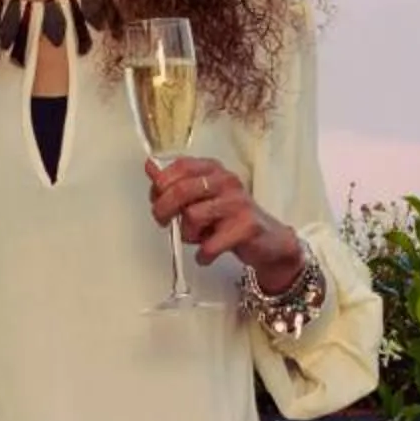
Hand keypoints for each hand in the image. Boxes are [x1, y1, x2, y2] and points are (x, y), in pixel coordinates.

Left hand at [147, 157, 301, 285]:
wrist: (269, 240)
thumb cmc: (231, 217)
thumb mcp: (202, 196)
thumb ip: (176, 183)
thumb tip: (150, 167)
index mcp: (214, 169)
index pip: (180, 166)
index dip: (161, 184)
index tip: (156, 199)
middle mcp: (226, 181)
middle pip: (181, 190)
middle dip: (163, 209)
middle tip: (163, 221)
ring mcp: (238, 203)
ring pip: (193, 216)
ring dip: (188, 234)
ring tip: (197, 238)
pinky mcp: (246, 227)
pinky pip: (210, 244)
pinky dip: (204, 254)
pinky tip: (207, 254)